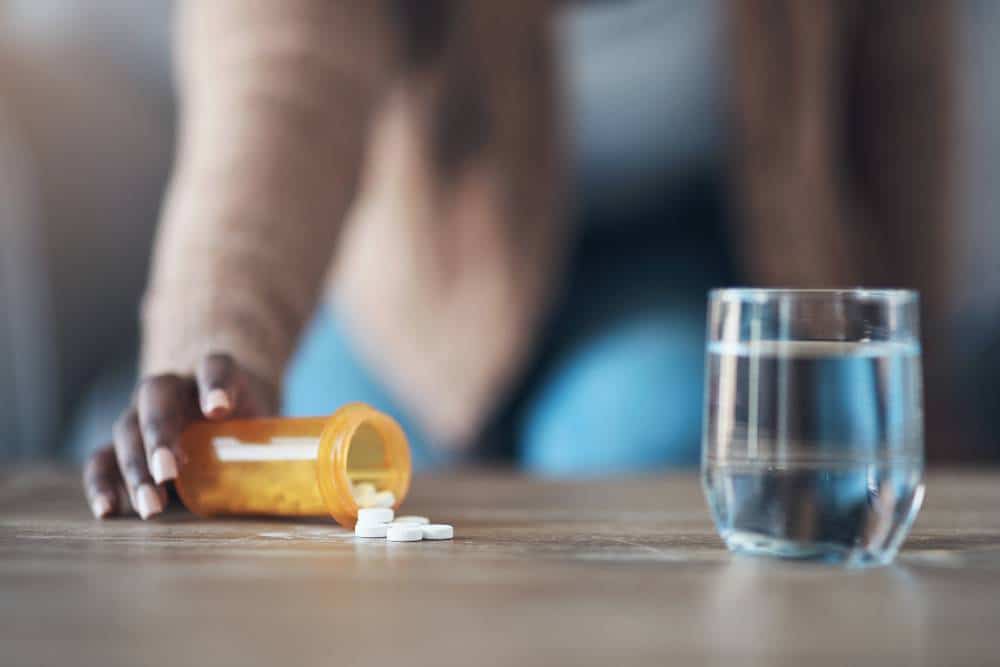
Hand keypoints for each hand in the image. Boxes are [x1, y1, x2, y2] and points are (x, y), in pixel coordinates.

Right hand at [82, 353, 278, 518]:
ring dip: (134, 467)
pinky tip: (108, 510)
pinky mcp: (123, 443)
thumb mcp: (266, 419)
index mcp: (213, 373)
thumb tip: (331, 489)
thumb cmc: (246, 419)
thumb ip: (287, 443)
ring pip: (126, 429)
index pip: (214, 365)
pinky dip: (102, 483)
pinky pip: (102, 458)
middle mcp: (172, 386)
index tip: (218, 409)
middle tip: (169, 472)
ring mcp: (141, 412)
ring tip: (151, 505)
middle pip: (157, 398)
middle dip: (160, 435)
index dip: (215, 383)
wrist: (213, 403)